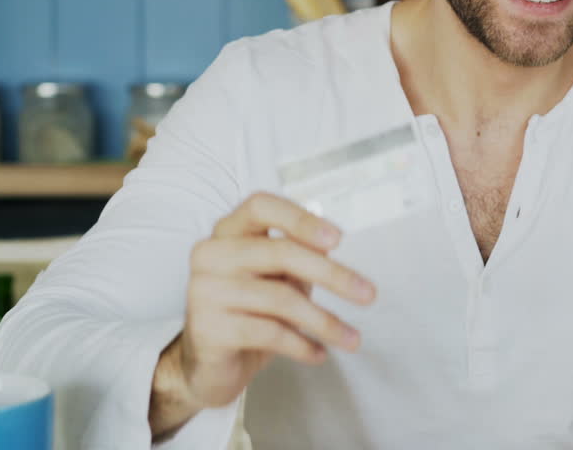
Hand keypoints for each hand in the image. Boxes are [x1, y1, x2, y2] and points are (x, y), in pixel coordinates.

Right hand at [150, 192, 375, 436]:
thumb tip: (330, 246)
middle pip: (280, 252)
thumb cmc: (250, 312)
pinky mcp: (206, 328)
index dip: (301, 219)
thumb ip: (299, 257)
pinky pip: (268, 332)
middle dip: (332, 275)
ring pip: (280, 298)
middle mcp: (210, 253)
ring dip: (324, 322)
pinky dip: (301, 345)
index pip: (261, 206)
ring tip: (351, 339)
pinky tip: (318, 354)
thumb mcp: (279, 278)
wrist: (208, 366)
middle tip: (368, 294)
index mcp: (228, 231)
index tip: (338, 240)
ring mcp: (204, 290)